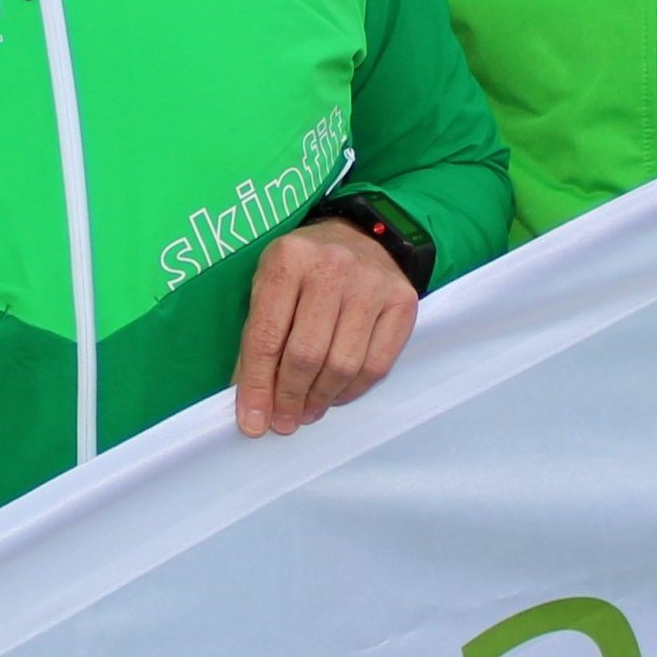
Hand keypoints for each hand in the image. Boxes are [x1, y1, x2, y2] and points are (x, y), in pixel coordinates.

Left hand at [234, 217, 418, 435]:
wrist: (361, 234)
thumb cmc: (305, 267)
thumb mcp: (269, 284)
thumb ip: (258, 337)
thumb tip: (253, 401)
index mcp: (288, 259)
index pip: (266, 336)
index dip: (257, 386)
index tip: (253, 422)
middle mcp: (332, 267)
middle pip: (307, 354)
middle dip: (290, 397)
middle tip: (284, 421)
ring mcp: (372, 283)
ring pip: (343, 365)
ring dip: (321, 398)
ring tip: (307, 411)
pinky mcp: (402, 300)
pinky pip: (377, 364)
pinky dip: (352, 390)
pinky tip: (336, 394)